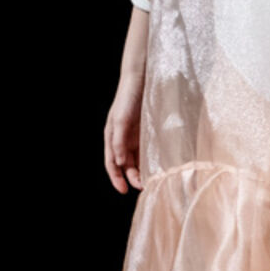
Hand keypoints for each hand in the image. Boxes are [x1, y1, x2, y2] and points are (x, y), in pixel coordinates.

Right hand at [104, 74, 144, 194]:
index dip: (116, 178)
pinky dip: (149, 160)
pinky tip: (157, 166)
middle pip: (125, 165)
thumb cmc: (128, 99)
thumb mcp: (121, 120)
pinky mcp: (146, 131)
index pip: (111, 164)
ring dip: (141, 171)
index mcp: (111, 138)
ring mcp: (134, 136)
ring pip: (136, 159)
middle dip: (132, 177)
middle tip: (144, 187)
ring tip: (151, 181)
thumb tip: (119, 162)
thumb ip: (118, 141)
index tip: (125, 191)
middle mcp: (122, 139)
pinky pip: (146, 150)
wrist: (141, 79)